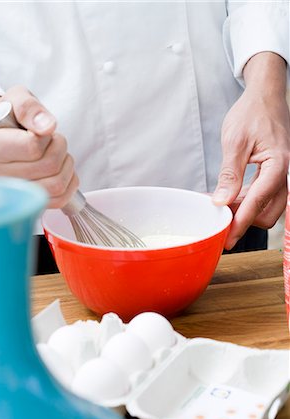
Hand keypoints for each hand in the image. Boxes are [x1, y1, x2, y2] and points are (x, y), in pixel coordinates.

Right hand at [0, 85, 78, 207]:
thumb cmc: (7, 117)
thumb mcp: (14, 100)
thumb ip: (28, 108)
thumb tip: (47, 127)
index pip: (32, 148)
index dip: (45, 136)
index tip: (39, 130)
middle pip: (48, 166)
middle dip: (59, 147)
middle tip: (50, 139)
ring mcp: (12, 193)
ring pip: (56, 185)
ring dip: (66, 165)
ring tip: (55, 154)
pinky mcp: (26, 203)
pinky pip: (59, 200)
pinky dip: (69, 183)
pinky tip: (60, 170)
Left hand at [213, 53, 289, 249]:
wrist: (265, 96)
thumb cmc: (252, 113)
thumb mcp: (235, 142)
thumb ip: (229, 174)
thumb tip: (221, 201)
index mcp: (277, 165)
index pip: (257, 202)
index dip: (241, 223)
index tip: (228, 239)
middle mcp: (282, 174)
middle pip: (267, 213)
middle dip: (245, 220)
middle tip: (219, 220)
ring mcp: (278, 175)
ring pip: (265, 207)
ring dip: (244, 212)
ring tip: (220, 208)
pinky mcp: (271, 174)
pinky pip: (262, 195)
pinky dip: (245, 201)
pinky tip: (227, 198)